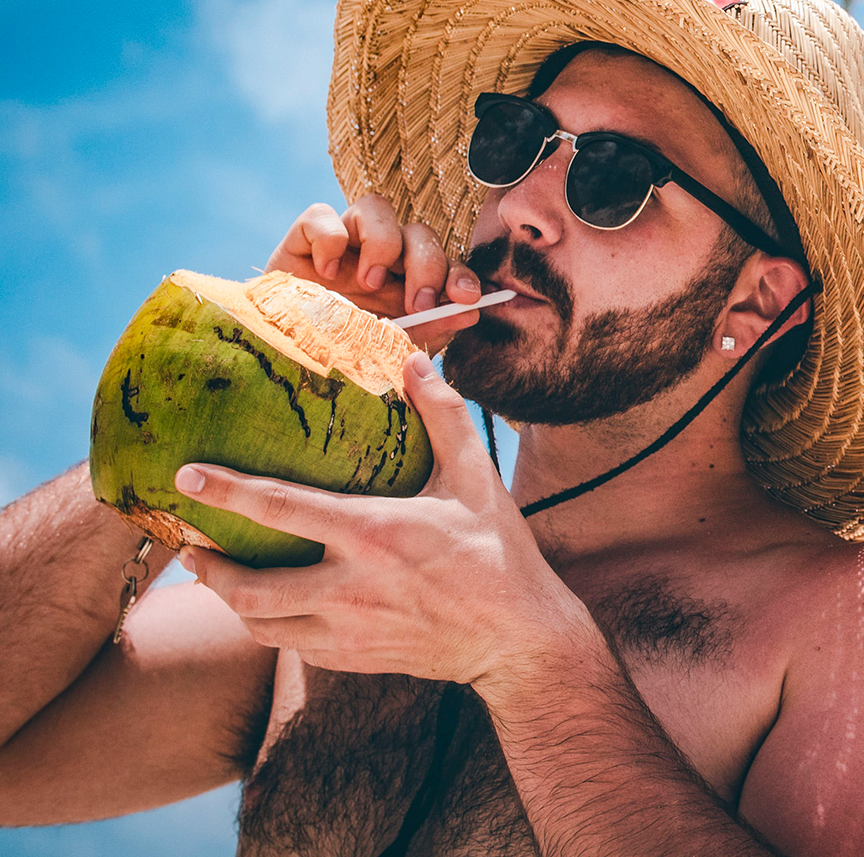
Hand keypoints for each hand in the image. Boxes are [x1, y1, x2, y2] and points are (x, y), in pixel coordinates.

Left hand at [174, 353, 585, 683]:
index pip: (281, 508)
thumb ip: (444, 417)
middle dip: (206, 566)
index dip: (227, 490)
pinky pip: (291, 646)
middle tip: (187, 544)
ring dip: (229, 600)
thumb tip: (415, 363)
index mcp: (374, 533)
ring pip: (261, 624)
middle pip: (249, 586)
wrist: (518, 639)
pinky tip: (270, 607)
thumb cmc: (498, 552)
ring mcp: (350, 630)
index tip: (187, 476)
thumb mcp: (477, 478)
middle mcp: (352, 588)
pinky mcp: (355, 658)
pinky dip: (270, 625)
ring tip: (213, 576)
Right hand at [267, 195, 481, 351]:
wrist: (282, 358)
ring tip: (370, 283)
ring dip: (382, 244)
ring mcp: (342, 243)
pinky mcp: (302, 238)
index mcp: (406, 281)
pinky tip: (326, 274)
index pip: (445, 264)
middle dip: (427, 265)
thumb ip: (431, 330)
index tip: (466, 298)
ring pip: (376, 207)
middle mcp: (380, 256)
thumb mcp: (390, 349)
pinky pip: (321, 214)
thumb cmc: (341, 355)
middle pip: (418, 233)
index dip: (460, 275)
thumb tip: (471, 313)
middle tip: (416, 302)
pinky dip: (328, 239)